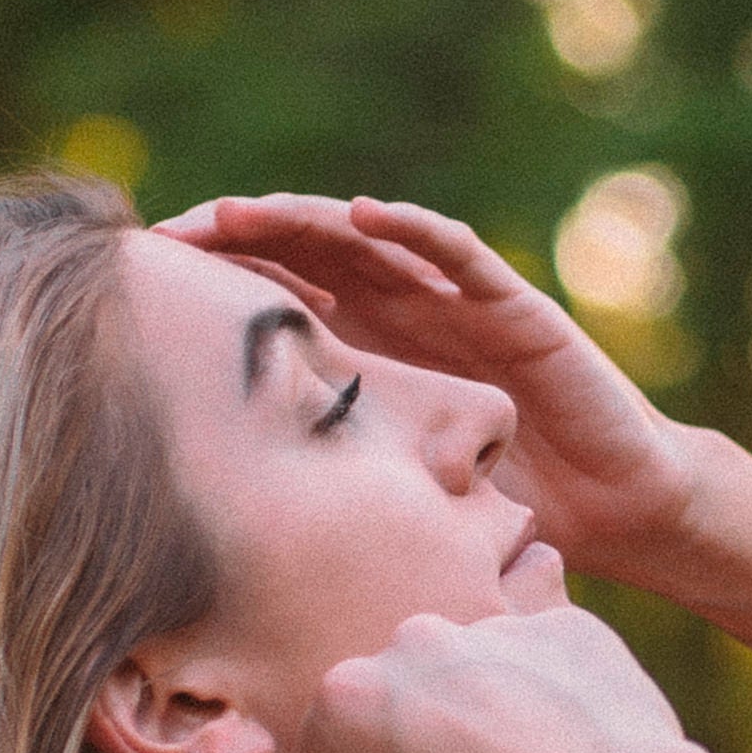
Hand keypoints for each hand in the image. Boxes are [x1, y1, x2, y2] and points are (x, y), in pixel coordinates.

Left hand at [153, 192, 702, 579]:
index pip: (275, 302)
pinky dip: (410, 229)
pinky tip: (361, 214)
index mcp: (365, 354)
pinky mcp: (510, 305)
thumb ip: (323, 491)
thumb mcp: (388, 498)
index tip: (139, 292)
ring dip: (300, 219)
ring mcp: (452, 302)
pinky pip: (456, 254)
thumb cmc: (498, 510)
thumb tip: (205, 541)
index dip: (214, 289)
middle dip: (234, 239)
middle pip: (302, 256)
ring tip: (238, 211)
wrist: (612, 507)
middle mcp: (401, 315)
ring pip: (365, 243)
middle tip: (165, 237)